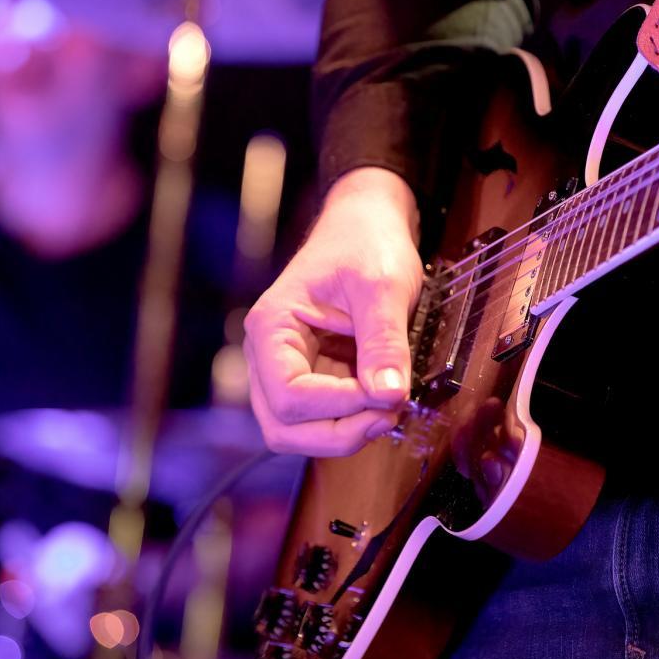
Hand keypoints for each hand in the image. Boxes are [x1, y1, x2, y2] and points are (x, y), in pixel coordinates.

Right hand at [244, 167, 423, 455]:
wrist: (366, 225)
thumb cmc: (366, 244)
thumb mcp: (383, 286)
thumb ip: (384, 340)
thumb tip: (389, 395)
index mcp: (272, 328)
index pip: (289, 396)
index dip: (340, 406)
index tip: (386, 394)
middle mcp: (269, 356)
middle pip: (284, 428)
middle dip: (339, 433)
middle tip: (390, 414)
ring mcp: (287, 370)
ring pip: (298, 433)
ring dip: (345, 434)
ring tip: (389, 410)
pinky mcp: (312, 377)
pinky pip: (321, 419)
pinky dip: (352, 422)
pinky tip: (384, 401)